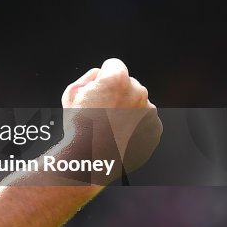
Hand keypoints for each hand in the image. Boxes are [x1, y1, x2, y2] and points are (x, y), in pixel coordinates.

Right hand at [61, 58, 162, 180]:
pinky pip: (145, 122)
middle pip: (128, 84)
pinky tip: (120, 137)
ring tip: (109, 128)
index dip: (102, 77)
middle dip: (117, 94)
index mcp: (117, 79)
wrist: (91, 160)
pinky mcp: (155, 130)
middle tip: (101, 112)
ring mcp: (149, 112)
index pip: (113, 65)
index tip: (97, 90)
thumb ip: (90, 78)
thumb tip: (100, 76)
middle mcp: (138, 92)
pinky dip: (136, 127)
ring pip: (138, 104)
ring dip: (127, 110)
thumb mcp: (72, 93)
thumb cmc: (78, 127)